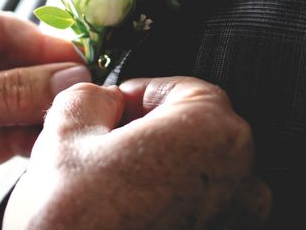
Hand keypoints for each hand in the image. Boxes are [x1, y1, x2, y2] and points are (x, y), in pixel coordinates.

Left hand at [0, 5, 88, 228]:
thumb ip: (7, 91)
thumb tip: (67, 76)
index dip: (41, 44)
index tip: (79, 59)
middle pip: (11, 62)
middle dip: (45, 79)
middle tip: (83, 91)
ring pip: (15, 98)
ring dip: (42, 109)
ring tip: (72, 117)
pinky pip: (9, 131)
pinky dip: (31, 135)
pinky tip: (51, 138)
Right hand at [4, 77, 271, 228]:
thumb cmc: (74, 220)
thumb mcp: (65, 132)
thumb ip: (89, 96)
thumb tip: (101, 99)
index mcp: (211, 133)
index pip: (185, 89)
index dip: (140, 93)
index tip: (114, 107)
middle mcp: (240, 182)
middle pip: (193, 132)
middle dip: (148, 132)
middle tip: (103, 145)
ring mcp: (235, 223)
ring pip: (192, 176)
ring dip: (156, 171)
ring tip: (108, 186)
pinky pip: (195, 213)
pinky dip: (165, 207)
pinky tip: (124, 214)